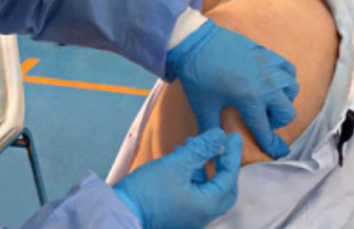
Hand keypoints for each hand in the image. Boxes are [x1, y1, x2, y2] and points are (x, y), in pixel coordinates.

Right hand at [113, 129, 242, 228]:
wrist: (120, 213)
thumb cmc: (148, 191)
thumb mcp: (176, 165)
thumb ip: (200, 149)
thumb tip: (219, 135)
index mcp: (208, 205)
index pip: (229, 176)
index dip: (232, 153)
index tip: (233, 135)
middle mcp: (203, 215)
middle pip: (224, 188)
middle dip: (223, 165)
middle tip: (220, 146)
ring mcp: (191, 218)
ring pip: (208, 190)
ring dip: (204, 168)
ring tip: (192, 147)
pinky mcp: (179, 216)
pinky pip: (195, 195)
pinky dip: (194, 177)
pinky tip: (180, 161)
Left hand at [166, 20, 298, 158]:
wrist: (194, 41)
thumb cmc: (198, 75)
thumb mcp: (203, 106)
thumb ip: (211, 129)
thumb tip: (213, 149)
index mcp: (251, 99)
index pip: (265, 129)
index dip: (270, 144)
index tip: (276, 151)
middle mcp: (266, 84)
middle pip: (286, 112)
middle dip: (276, 121)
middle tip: (262, 119)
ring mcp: (269, 66)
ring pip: (292, 89)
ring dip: (283, 99)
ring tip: (268, 100)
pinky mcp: (267, 53)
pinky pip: (288, 69)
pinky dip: (285, 78)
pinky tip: (272, 81)